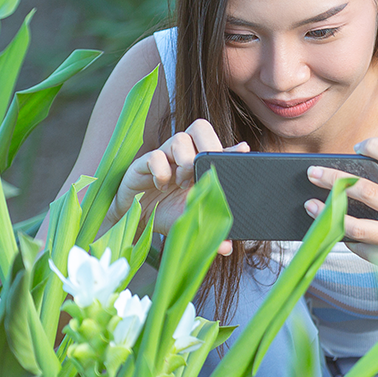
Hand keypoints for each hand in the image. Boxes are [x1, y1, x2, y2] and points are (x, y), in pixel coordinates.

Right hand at [113, 119, 244, 254]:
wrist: (135, 221)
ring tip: (182, 183)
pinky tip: (161, 185)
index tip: (243, 151)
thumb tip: (227, 247)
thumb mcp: (191, 221)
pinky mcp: (143, 163)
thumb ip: (208, 230)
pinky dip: (161, 170)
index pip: (219, 148)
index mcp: (200, 166)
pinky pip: (155, 155)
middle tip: (204, 169)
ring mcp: (164, 157)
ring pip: (180, 138)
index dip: (232, 148)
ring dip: (185, 161)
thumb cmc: (166, 214)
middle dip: (208, 145)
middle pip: (200, 128)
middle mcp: (184, 156)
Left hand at [304, 137, 377, 277]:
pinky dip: (344, 238)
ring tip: (311, 205)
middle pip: (367, 191)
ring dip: (329, 214)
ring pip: (357, 227)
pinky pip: (361, 248)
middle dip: (334, 180)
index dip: (375, 146)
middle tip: (313, 173)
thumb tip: (358, 170)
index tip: (357, 147)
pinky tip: (332, 229)